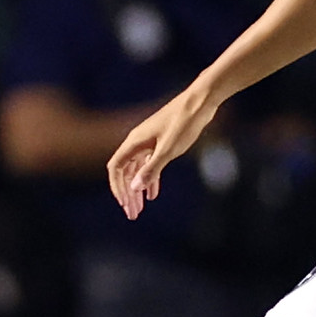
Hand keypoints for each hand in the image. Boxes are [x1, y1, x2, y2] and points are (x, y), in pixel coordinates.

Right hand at [107, 88, 218, 219]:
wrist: (199, 102)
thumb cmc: (184, 123)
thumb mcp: (168, 150)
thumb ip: (152, 169)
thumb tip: (135, 187)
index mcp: (134, 142)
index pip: (116, 168)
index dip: (118, 187)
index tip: (125, 204)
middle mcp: (137, 141)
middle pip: (125, 172)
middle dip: (128, 194)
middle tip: (132, 214)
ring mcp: (148, 141)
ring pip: (137, 169)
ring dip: (138, 189)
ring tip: (141, 208)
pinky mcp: (160, 141)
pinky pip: (149, 164)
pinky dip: (150, 179)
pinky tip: (153, 194)